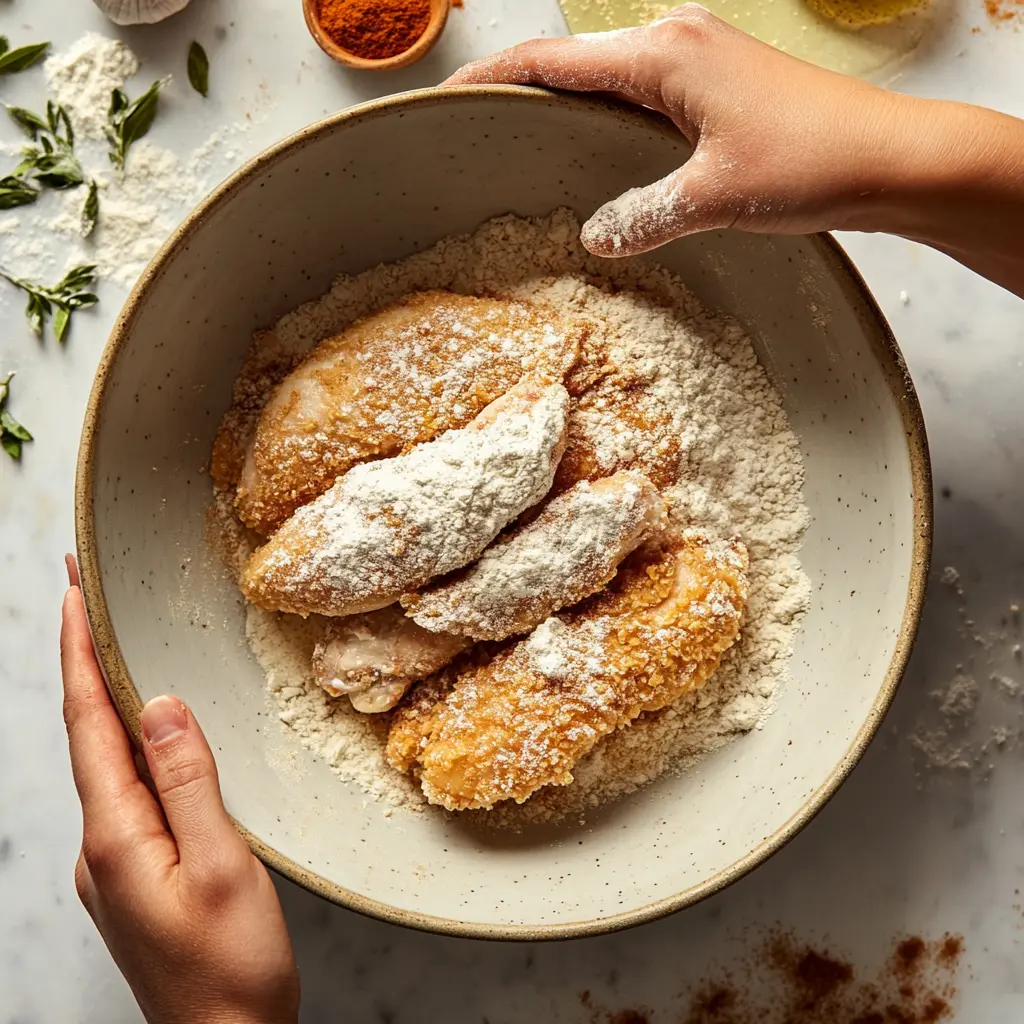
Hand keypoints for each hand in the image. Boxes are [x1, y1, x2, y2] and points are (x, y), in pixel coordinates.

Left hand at [61, 556, 298, 1023]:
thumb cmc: (231, 969)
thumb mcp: (223, 867)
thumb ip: (189, 782)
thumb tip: (161, 705)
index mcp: (116, 836)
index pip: (89, 723)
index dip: (80, 653)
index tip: (72, 592)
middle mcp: (101, 844)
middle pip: (88, 734)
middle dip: (87, 661)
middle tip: (87, 598)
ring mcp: (114, 862)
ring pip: (106, 761)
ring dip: (109, 699)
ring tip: (118, 647)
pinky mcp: (134, 873)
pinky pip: (126, 789)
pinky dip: (130, 743)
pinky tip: (150, 733)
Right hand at [448, 6, 1023, 296]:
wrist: (890, 157)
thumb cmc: (811, 161)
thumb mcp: (711, 198)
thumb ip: (642, 216)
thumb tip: (595, 237)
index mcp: (663, 54)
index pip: (554, 61)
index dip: (497, 80)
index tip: (451, 100)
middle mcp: (675, 42)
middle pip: (574, 59)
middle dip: (521, 87)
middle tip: (477, 127)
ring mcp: (698, 60)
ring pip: (607, 74)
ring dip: (564, 100)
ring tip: (521, 139)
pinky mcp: (715, 85)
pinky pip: (639, 93)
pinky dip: (605, 115)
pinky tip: (593, 151)